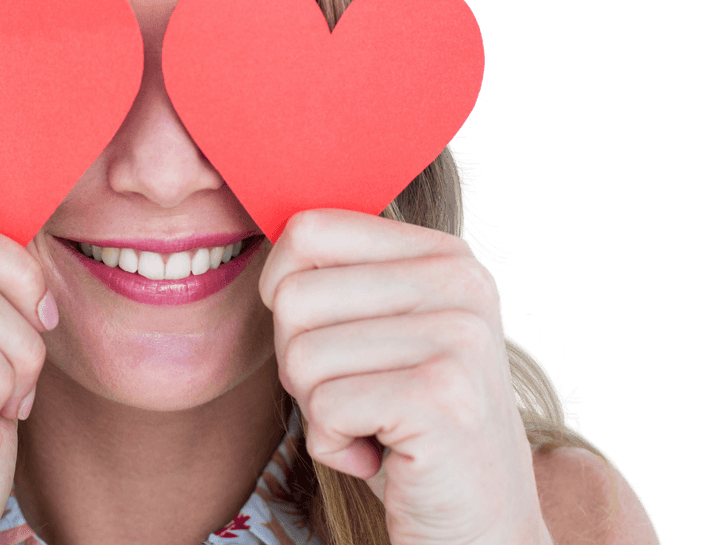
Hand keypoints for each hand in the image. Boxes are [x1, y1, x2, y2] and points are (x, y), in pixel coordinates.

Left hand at [259, 210, 551, 544]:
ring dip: (317, 408)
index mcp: (442, 254)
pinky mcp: (442, 397)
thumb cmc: (405, 424)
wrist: (479, 524)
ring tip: (372, 425)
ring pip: (300, 355)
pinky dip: (333, 446)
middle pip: (293, 295)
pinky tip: (381, 456)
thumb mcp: (378, 332)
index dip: (281, 287)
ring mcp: (457, 337)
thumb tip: (266, 242)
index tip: (317, 333)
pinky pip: (323, 408)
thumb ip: (339, 278)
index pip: (308, 229)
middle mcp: (459, 282)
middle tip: (354, 397)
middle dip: (297, 361)